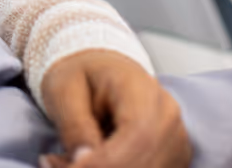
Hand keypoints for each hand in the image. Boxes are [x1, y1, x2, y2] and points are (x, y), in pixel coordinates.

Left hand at [39, 50, 191, 167]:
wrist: (100, 72)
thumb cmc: (81, 76)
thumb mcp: (64, 90)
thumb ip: (75, 125)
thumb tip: (84, 161)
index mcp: (142, 90)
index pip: (139, 136)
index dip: (107, 161)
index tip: (73, 165)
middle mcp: (168, 119)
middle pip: (145, 164)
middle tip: (55, 164)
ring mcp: (175, 144)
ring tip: (64, 160)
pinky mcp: (171, 163)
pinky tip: (83, 163)